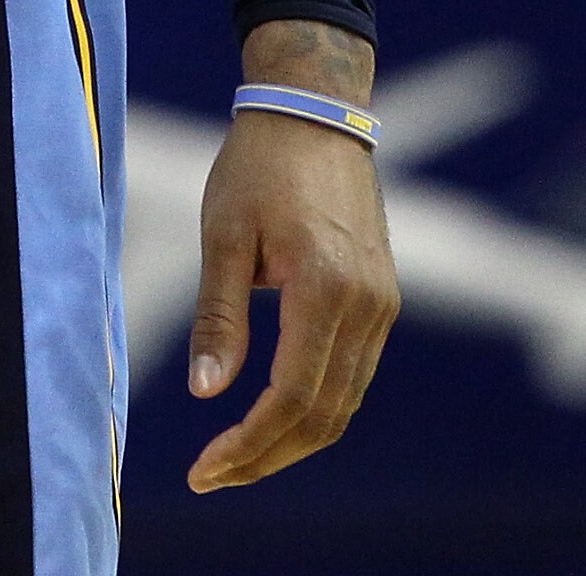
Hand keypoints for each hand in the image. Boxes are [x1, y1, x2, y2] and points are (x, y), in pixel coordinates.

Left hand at [186, 49, 398, 491]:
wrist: (313, 110)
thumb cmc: (257, 165)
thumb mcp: (223, 234)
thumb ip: (220, 317)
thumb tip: (208, 395)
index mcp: (325, 287)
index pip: (291, 398)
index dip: (248, 444)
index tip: (203, 469)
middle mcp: (366, 306)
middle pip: (324, 416)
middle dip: (268, 457)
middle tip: (214, 476)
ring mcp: (382, 304)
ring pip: (344, 402)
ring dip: (292, 439)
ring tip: (236, 457)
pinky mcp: (382, 296)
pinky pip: (353, 373)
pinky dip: (315, 406)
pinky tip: (274, 414)